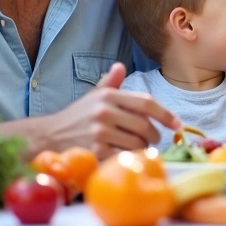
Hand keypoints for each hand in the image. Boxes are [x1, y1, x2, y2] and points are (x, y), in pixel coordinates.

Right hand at [47, 63, 180, 157]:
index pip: (146, 102)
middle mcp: (104, 112)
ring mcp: (99, 133)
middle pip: (145, 126)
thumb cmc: (75, 117)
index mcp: (108, 96)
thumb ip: (109, 84)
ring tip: (138, 148)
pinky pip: (124, 157)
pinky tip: (127, 157)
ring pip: (137, 144)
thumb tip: (120, 67)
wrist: (48, 136)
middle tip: (154, 140)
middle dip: (154, 136)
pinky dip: (130, 159)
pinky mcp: (95, 152)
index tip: (177, 124)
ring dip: (143, 149)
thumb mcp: (92, 97)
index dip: (165, 114)